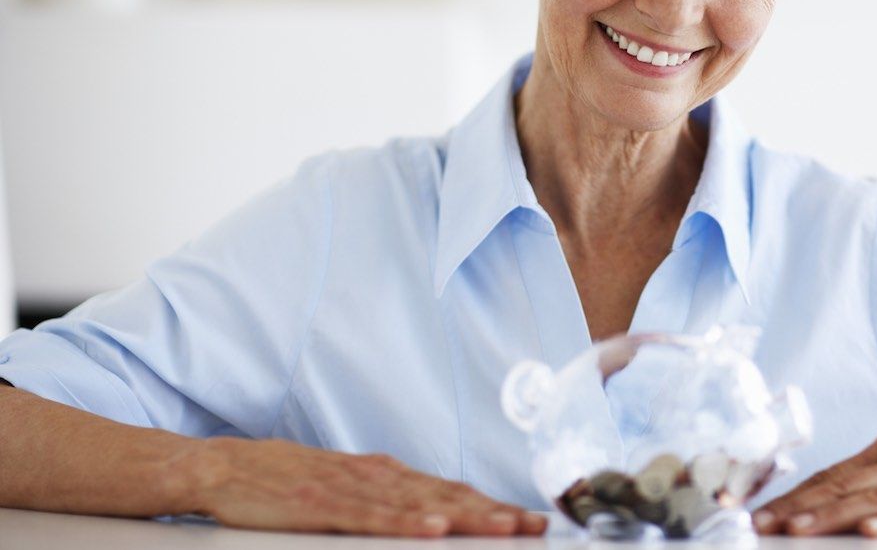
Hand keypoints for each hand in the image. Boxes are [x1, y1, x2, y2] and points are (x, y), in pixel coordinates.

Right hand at [178, 437, 546, 536]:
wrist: (223, 468)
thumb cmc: (284, 482)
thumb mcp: (343, 487)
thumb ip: (385, 499)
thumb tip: (431, 512)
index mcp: (383, 474)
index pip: (448, 490)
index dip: (491, 505)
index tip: (529, 519)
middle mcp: (375, 477)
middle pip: (445, 495)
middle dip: (493, 512)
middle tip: (534, 526)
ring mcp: (349, 489)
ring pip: (418, 505)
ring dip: (466, 516)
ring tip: (503, 528)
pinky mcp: (320, 504)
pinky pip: (370, 516)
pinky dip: (406, 521)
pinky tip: (433, 527)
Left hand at [752, 406, 876, 536]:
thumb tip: (828, 495)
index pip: (830, 475)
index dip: (792, 494)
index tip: (757, 512)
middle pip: (841, 487)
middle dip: (796, 508)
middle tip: (758, 524)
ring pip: (874, 500)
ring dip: (830, 516)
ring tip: (795, 530)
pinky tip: (872, 529)